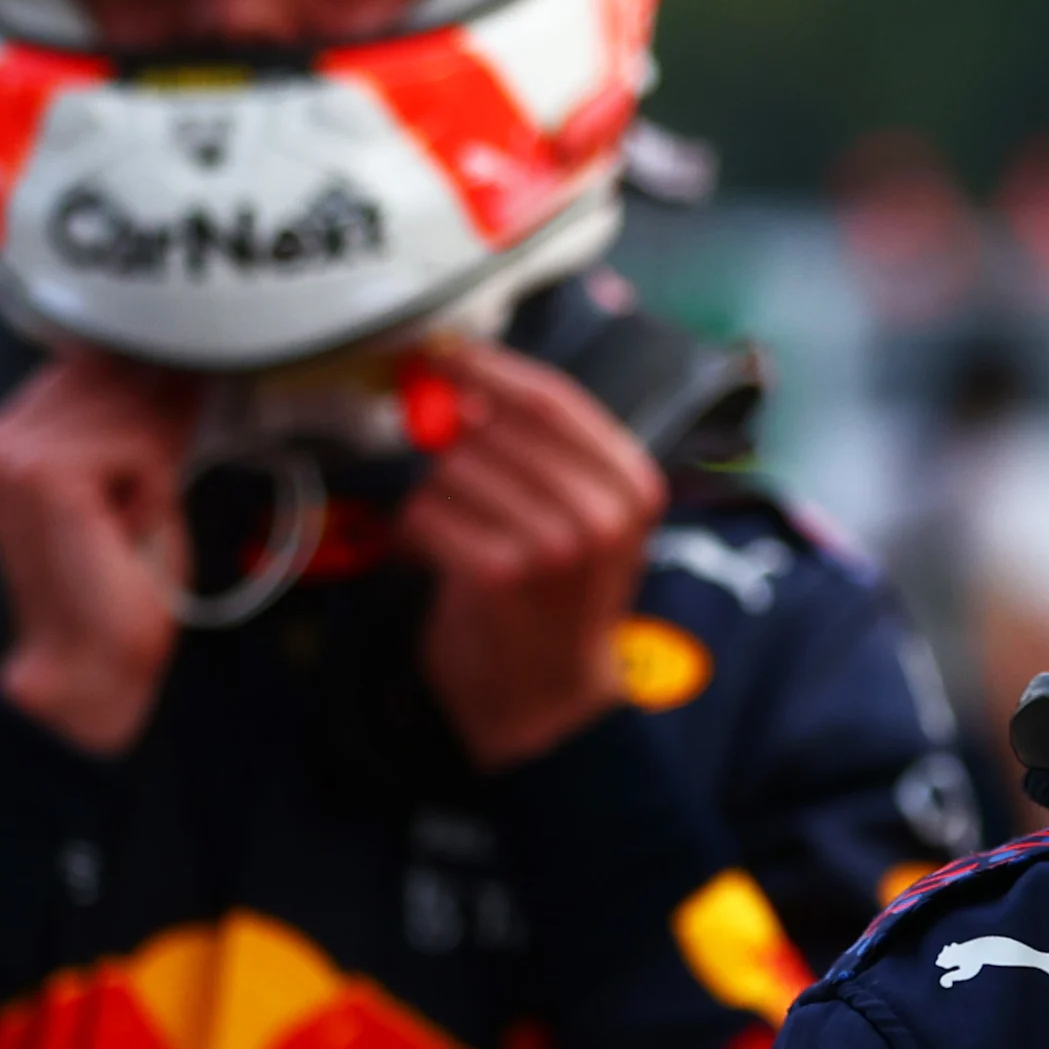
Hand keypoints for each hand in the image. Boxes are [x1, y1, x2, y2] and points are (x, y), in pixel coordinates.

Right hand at [0, 351, 200, 755]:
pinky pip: (144, 444)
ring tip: (124, 520)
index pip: (93, 360)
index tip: (168, 424)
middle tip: (138, 500)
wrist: (90, 663)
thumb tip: (179, 361)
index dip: (146, 391)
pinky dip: (156, 488)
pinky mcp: (44, 473)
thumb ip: (135, 416)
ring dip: (155, 466)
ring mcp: (12, 451)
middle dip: (153, 431)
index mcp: (4, 430)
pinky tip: (124, 529)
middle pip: (116, 374)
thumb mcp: (132, 476)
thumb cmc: (114, 578)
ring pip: (135, 407)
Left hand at [396, 341, 666, 770]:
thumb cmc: (556, 598)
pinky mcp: (500, 573)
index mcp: (633, 485)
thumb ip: (541, 450)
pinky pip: (427, 511)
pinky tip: (437, 557)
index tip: (446, 353)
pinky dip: (415, 530)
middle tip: (451, 472)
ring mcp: (555, 543)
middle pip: (494, 427)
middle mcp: (603, 511)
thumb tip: (462, 387)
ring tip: (459, 534)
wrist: (547, 696)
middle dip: (454, 441)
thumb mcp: (583, 516)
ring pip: (454, 467)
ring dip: (437, 495)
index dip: (489, 368)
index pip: (553, 400)